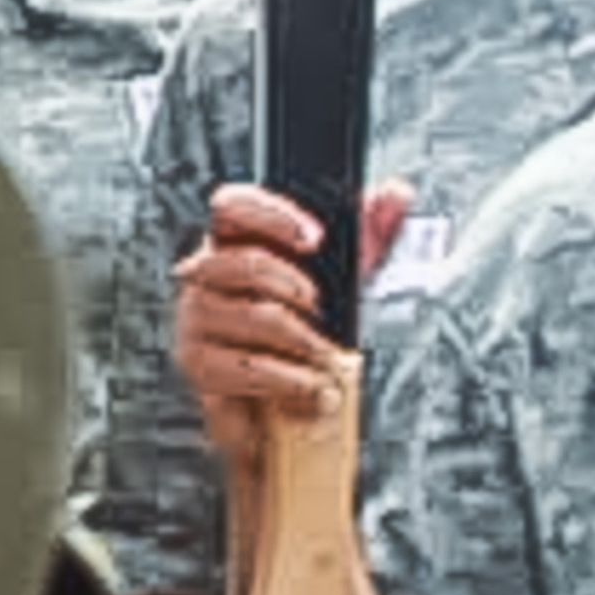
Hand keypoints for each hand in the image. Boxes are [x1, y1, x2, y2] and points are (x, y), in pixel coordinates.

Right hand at [173, 177, 410, 486]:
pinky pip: (243, 368)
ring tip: (327, 359)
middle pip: (240, 261)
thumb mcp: (347, 276)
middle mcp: (207, 276)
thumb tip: (396, 194)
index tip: (316, 238)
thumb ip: (370, 231)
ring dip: (300, 341)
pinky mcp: (201, 368)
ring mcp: (198, 322)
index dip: (272, 215)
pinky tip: (311, 389)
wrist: (292, 400)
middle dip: (293, 285)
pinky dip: (288, 381)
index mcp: (236, 240)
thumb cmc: (310, 329)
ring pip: (247, 316)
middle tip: (322, 307)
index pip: (232, 205)